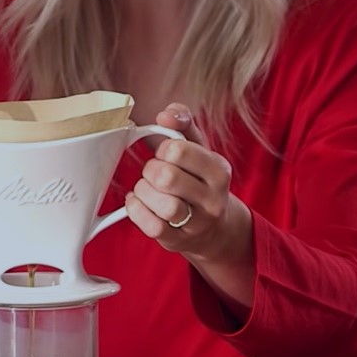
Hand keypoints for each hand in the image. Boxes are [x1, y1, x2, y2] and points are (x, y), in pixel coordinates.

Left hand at [124, 104, 251, 264]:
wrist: (214, 227)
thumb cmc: (199, 179)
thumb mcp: (198, 147)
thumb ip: (182, 123)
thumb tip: (165, 116)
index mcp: (219, 170)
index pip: (179, 150)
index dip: (163, 149)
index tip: (165, 154)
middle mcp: (213, 199)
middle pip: (167, 177)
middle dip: (150, 170)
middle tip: (153, 171)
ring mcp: (197, 223)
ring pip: (162, 205)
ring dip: (143, 191)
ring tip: (146, 188)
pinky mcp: (178, 240)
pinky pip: (152, 226)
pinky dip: (137, 210)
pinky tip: (138, 202)